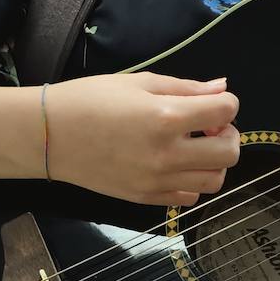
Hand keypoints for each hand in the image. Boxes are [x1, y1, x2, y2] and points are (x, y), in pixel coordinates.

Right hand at [44, 72, 239, 205]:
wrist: (49, 135)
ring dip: (213, 162)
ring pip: (215, 181)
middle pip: (230, 153)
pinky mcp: (146, 198)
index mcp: (167, 118)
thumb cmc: (91, 99)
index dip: (225, 104)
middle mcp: (168, 154)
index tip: (209, 104)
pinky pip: (188, 198)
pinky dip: (192, 182)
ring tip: (194, 148)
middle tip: (208, 127)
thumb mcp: (140, 82)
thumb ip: (187, 88)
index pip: (226, 112)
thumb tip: (223, 88)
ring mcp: (157, 181)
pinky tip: (176, 165)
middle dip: (227, 135)